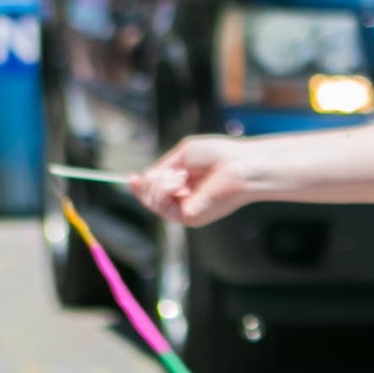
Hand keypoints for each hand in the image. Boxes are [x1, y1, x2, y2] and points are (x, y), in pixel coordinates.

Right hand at [133, 136, 268, 225]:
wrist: (242, 164)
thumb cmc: (220, 155)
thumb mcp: (184, 154)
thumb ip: (163, 167)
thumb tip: (144, 178)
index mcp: (184, 185)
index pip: (155, 190)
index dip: (141, 185)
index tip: (131, 177)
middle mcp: (184, 199)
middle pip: (149, 198)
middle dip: (151, 182)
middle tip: (172, 171)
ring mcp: (186, 210)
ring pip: (152, 202)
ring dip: (159, 183)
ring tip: (180, 174)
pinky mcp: (189, 217)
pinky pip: (162, 206)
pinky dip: (164, 189)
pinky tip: (179, 180)